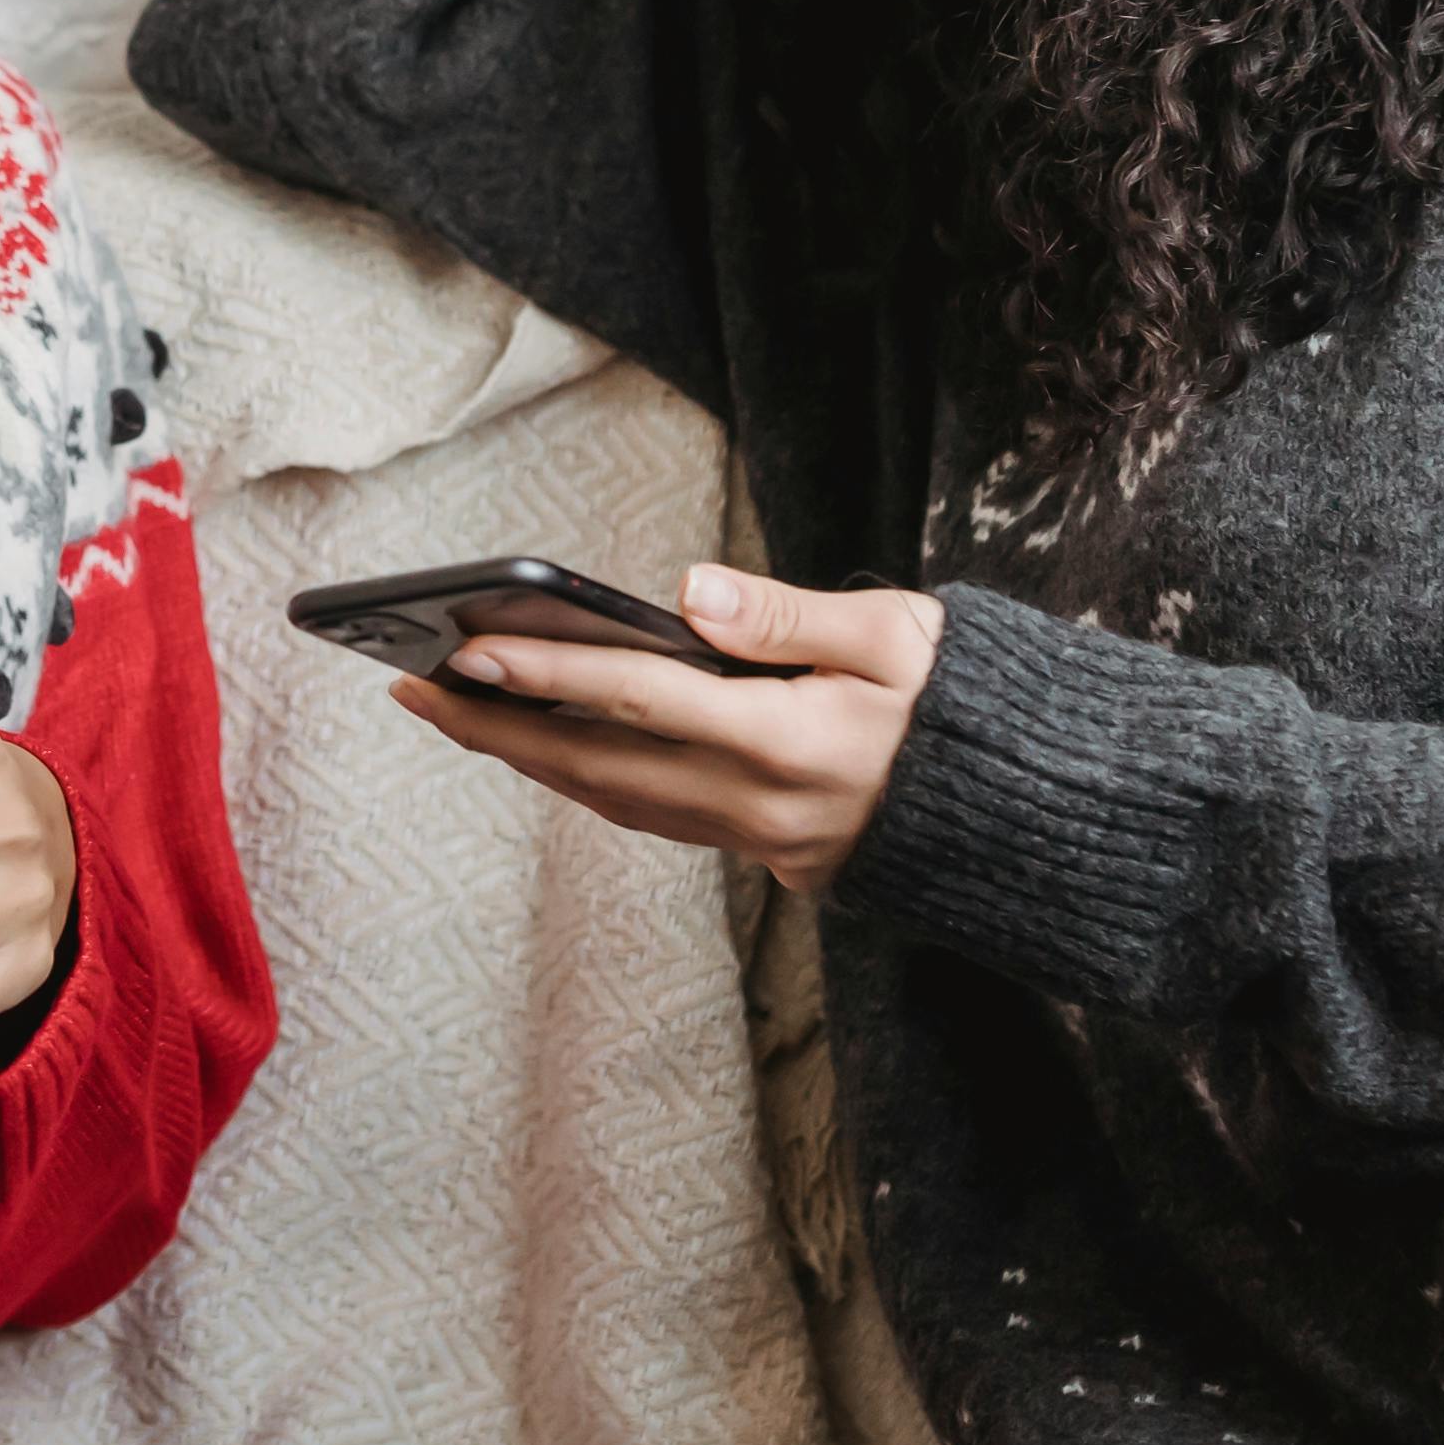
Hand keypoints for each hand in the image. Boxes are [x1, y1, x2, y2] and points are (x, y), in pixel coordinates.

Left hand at [393, 564, 939, 893]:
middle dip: (496, 728)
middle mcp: (763, 804)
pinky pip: (651, 817)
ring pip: (615, 799)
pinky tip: (542, 745)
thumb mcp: (906, 638)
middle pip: (599, 766)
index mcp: (795, 742)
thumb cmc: (972, 706)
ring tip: (453, 708)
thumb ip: (793, 616)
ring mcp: (761, 840)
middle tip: (409, 685)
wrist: (1034, 815)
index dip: (550, 674)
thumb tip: (691, 591)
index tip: (468, 647)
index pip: (643, 700)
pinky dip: (585, 780)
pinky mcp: (765, 853)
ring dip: (526, 757)